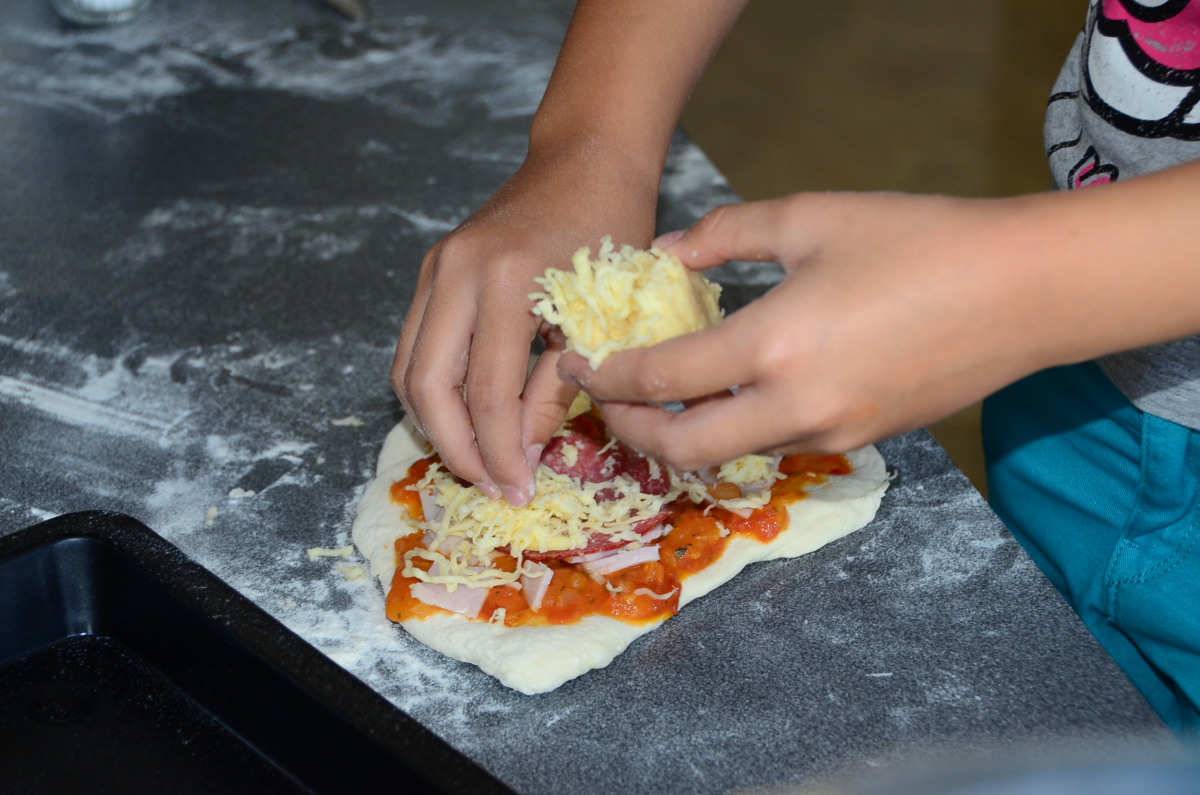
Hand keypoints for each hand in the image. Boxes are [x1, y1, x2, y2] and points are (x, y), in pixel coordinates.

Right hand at [392, 151, 656, 503]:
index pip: (489, 393)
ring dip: (434, 424)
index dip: (500, 453)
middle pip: (428, 385)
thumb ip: (557, 390)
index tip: (518, 491)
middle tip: (488, 485)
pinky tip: (464, 417)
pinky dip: (432, 390)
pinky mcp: (429, 271)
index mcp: (507, 281)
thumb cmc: (610, 233)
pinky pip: (414, 346)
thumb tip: (522, 454)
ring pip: (407, 368)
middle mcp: (456, 273)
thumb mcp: (599, 319)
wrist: (584, 163)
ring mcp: (434, 268)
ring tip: (475, 460)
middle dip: (454, 447)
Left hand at [556, 191, 1068, 470]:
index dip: (608, 375)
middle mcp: (796, 407)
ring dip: (684, 435)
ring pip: (732, 456)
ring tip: (663, 397)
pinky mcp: (862, 441)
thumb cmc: (919, 239)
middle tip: (608, 400)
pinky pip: (779, 446)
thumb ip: (726, 234)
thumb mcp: (812, 217)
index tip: (578, 363)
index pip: (663, 380)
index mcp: (774, 347)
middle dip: (631, 430)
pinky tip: (736, 396)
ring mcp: (832, 434)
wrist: (1025, 292)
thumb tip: (666, 252)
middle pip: (684, 449)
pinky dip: (739, 431)